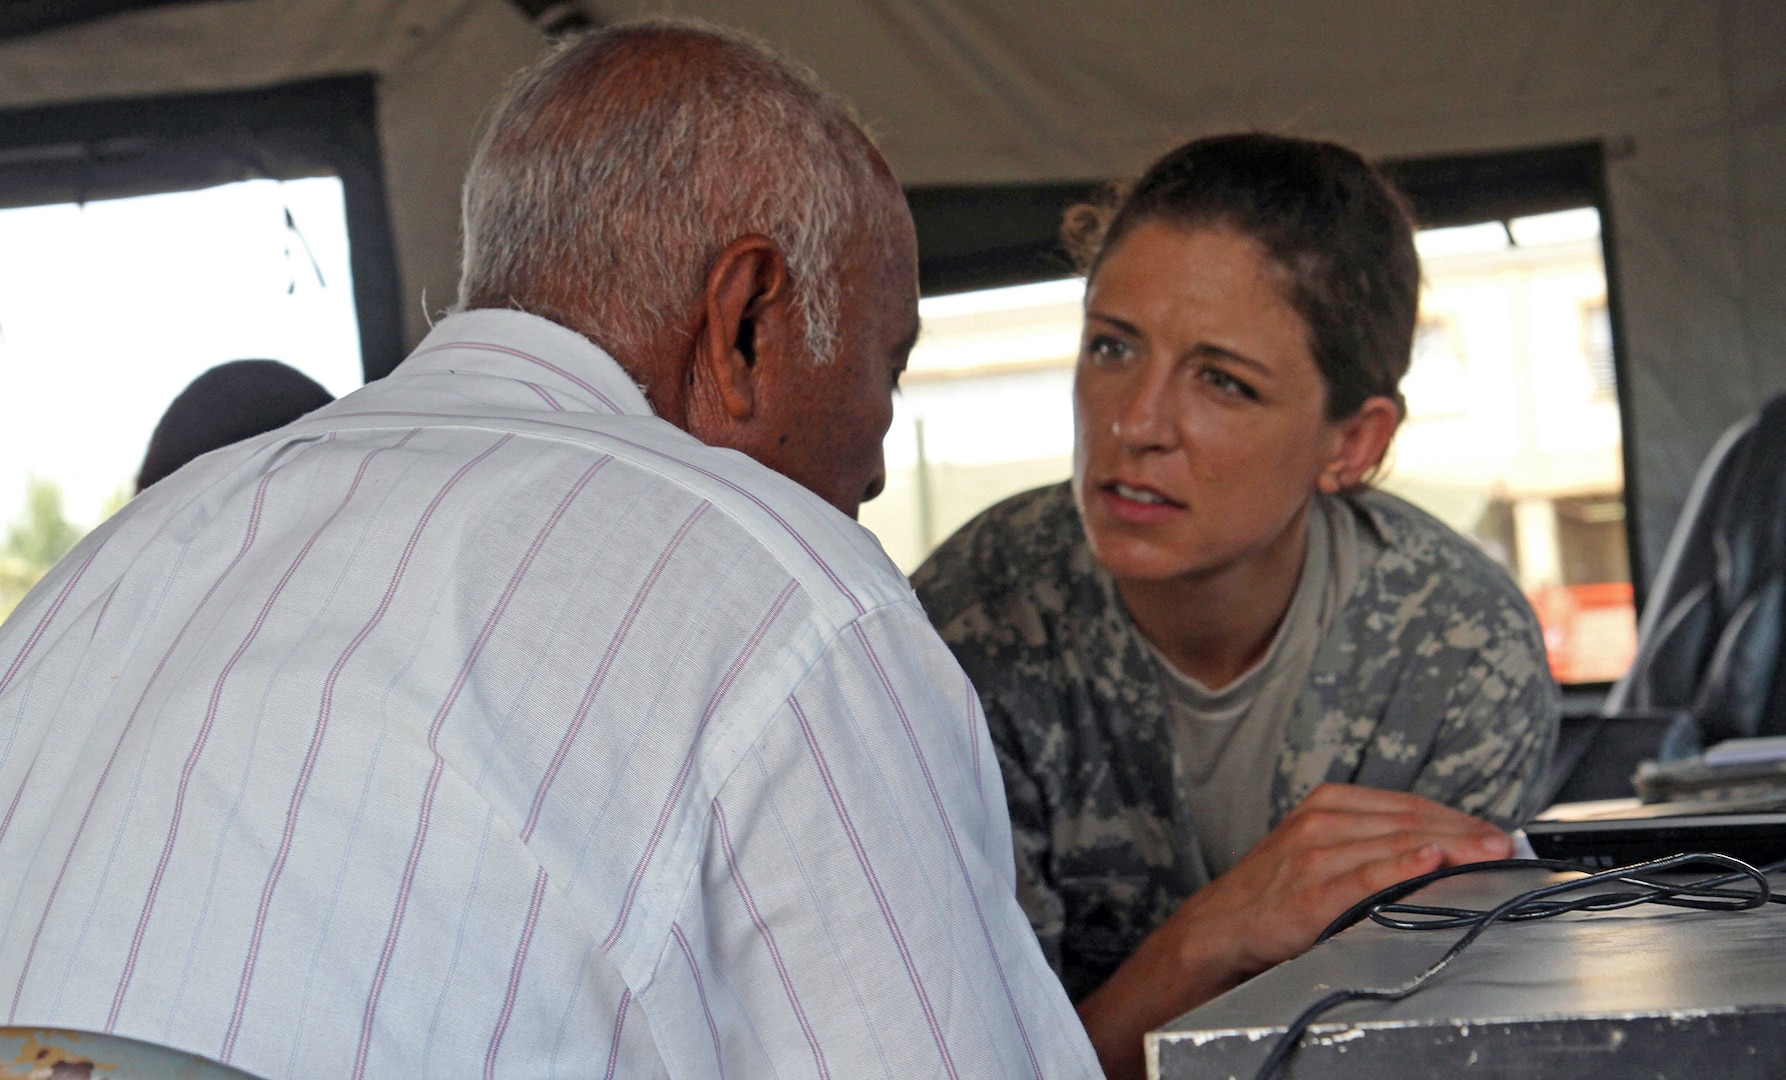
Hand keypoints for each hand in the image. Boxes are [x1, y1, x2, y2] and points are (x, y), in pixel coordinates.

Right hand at [1171, 783, 1511, 975]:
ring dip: (1451, 848)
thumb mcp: (1318, 846)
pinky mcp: (1312, 892)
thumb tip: (1441, 847)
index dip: (1456, 817)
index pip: (1408, 804)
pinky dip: (1403, 866)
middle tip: (1506, 845)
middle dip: (1465, 832)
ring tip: (1489, 855)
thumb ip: (1369, 840)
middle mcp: (1321, 822)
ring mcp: (1314, 855)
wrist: (1223, 926)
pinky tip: (1432, 860)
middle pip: (1410, 821)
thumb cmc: (1276, 889)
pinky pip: (1367, 875)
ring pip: (1396, 843)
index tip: (1494, 832)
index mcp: (1327, 804)